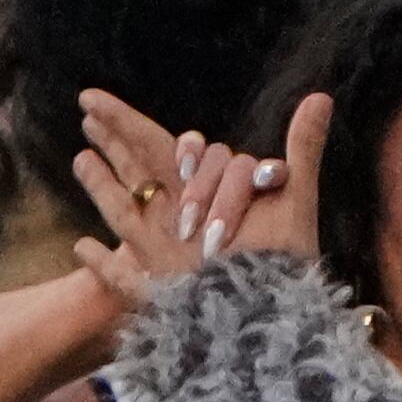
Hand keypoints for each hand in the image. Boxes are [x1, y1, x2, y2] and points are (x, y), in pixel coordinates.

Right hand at [67, 89, 311, 300]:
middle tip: (88, 100)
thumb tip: (321, 97)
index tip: (190, 168)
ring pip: (124, 203)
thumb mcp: (296, 195)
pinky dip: (99, 261)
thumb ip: (303, 145)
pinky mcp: (157, 282)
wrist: (272, 305)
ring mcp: (165, 245)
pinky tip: (81, 247)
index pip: (175, 145)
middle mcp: (184, 212)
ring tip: (80, 156)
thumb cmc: (285, 255)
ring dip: (99, 179)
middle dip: (116, 128)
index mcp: (212, 187)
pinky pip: (121, 273)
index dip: (178, 145)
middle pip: (141, 161)